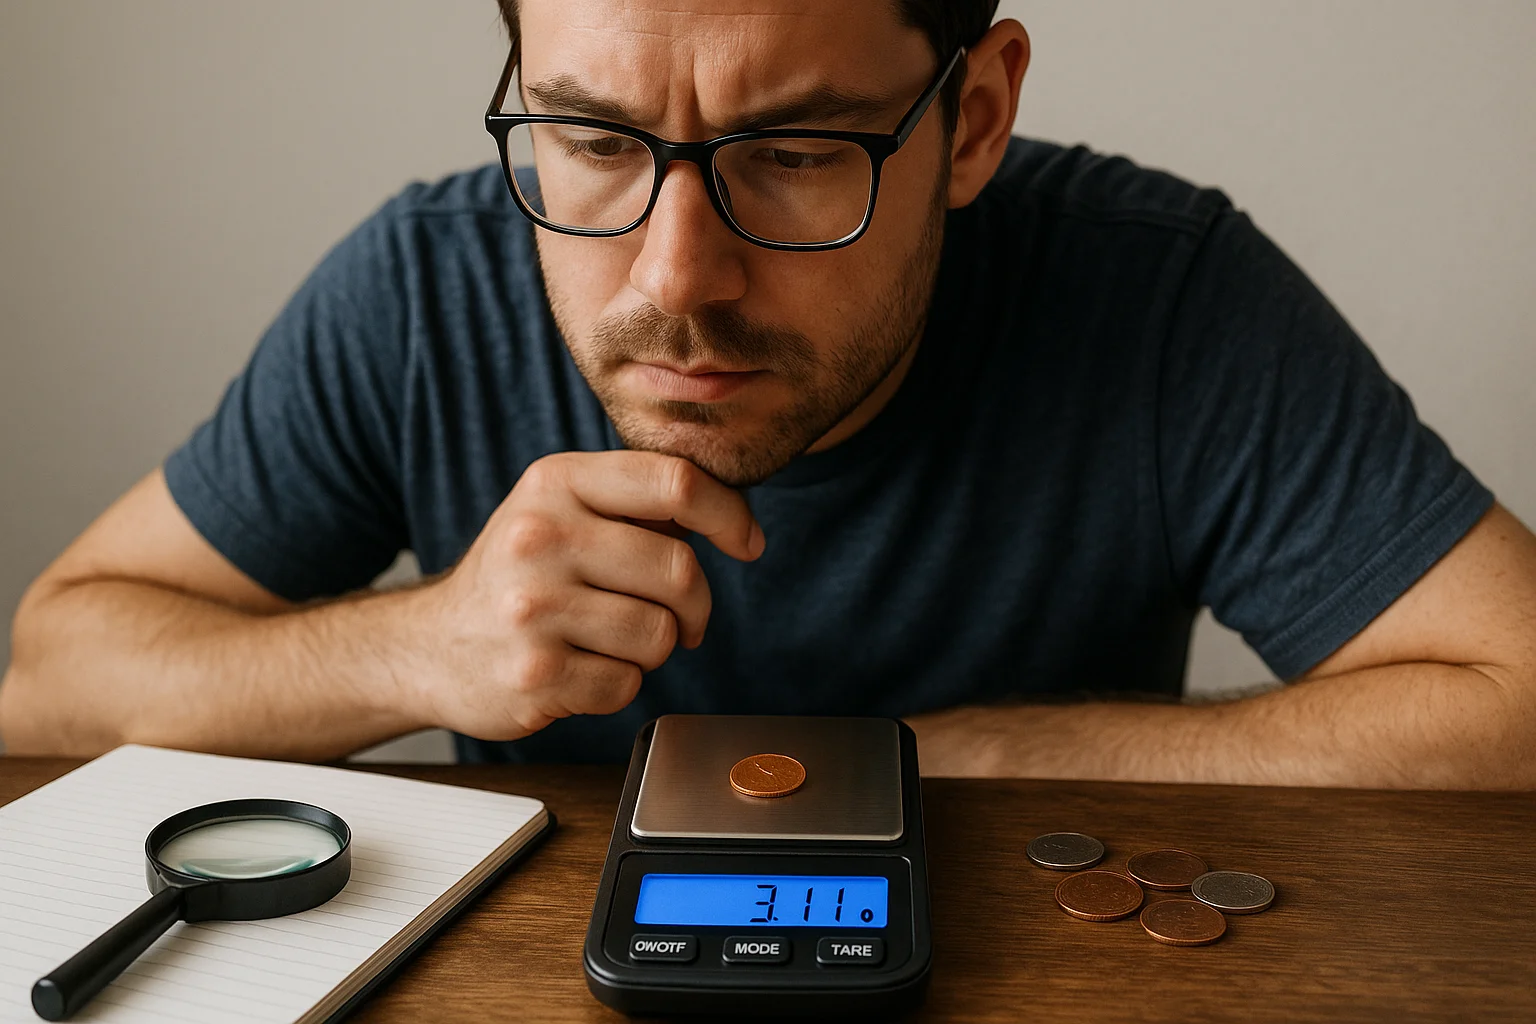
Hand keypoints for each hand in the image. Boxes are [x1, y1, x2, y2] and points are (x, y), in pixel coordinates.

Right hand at [408, 451, 763, 739]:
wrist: (429, 647)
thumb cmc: (519, 575)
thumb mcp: (562, 510)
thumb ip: (638, 503)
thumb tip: (731, 515)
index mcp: (556, 482)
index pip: (674, 481)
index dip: (729, 515)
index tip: (746, 541)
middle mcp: (539, 537)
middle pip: (678, 569)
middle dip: (693, 603)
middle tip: (676, 616)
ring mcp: (533, 608)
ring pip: (659, 634)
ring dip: (653, 648)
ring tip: (611, 640)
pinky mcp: (534, 674)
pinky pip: (627, 685)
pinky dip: (617, 685)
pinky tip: (579, 668)